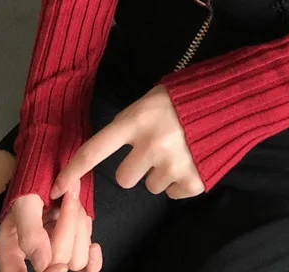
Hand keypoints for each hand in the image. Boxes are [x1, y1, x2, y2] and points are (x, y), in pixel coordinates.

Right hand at [0, 182, 101, 271]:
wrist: (50, 168)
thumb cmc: (32, 184)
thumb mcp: (24, 203)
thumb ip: (30, 233)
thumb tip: (44, 263)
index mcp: (9, 251)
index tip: (59, 266)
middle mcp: (33, 258)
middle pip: (57, 261)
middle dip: (67, 225)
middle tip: (67, 196)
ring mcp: (54, 254)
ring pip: (76, 260)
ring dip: (80, 228)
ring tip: (73, 204)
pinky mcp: (72, 249)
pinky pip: (87, 265)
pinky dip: (93, 258)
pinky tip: (94, 248)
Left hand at [50, 84, 204, 202]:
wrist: (231, 98)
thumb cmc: (186, 95)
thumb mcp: (152, 99)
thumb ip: (132, 124)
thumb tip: (114, 145)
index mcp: (136, 121)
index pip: (93, 151)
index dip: (72, 171)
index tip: (56, 188)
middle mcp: (151, 146)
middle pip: (123, 178)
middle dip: (135, 167)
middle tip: (154, 148)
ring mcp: (173, 166)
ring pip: (150, 187)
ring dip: (159, 173)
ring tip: (178, 149)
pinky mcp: (194, 181)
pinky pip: (174, 193)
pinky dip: (181, 180)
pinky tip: (191, 158)